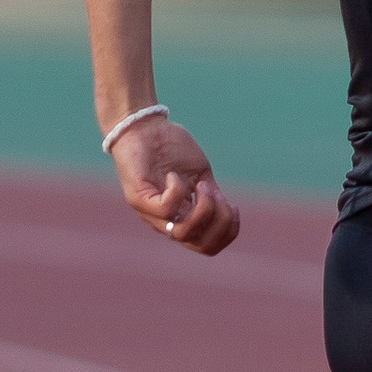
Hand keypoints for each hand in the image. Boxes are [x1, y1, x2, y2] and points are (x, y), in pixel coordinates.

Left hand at [110, 114, 240, 254]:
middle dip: (220, 222)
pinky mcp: (138, 198)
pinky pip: (166, 209)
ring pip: (183, 233)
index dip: (228, 231)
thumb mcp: (200, 174)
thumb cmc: (171, 147)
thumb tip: (227, 212)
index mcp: (183, 219)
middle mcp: (167, 222)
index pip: (208, 246)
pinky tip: (174, 175)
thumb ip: (211, 196)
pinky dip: (178, 192)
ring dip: (203, 208)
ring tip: (200, 184)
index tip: (232, 206)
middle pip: (201, 245)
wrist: (143, 126)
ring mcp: (151, 213)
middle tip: (217, 194)